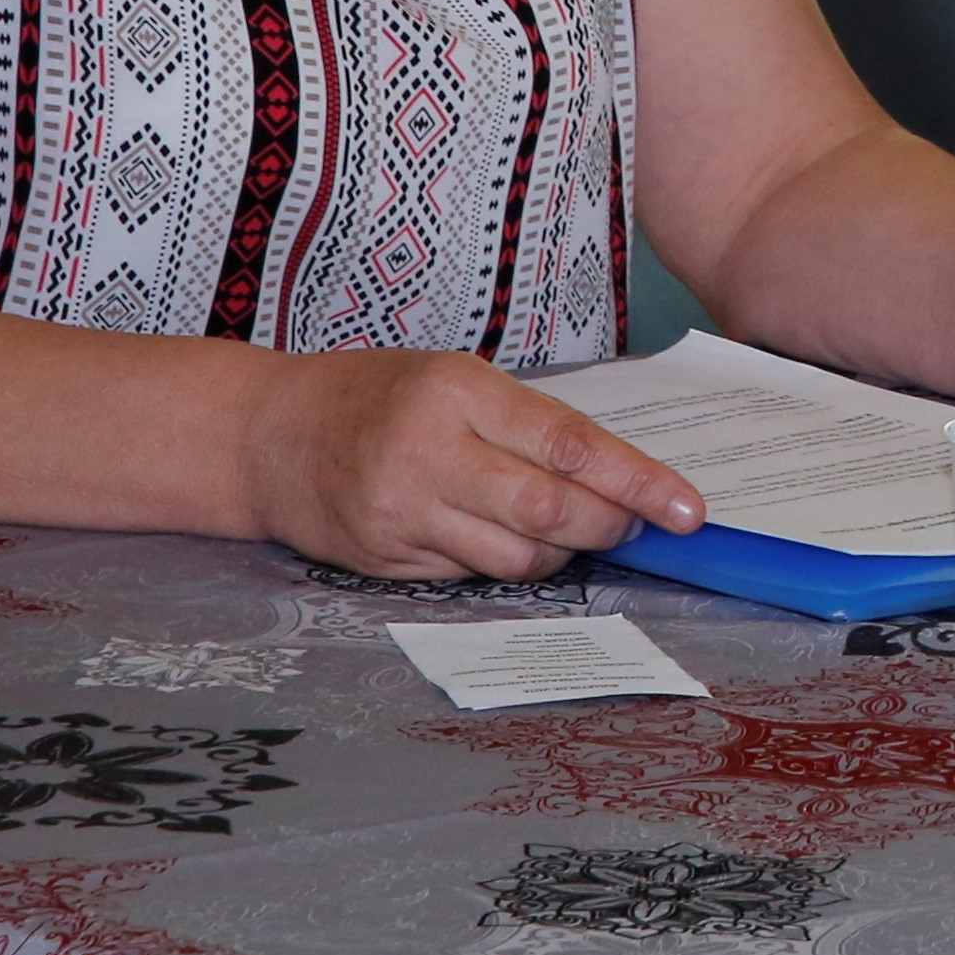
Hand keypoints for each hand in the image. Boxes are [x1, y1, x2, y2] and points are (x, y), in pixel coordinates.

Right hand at [242, 350, 705, 579]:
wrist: (267, 436)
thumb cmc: (377, 396)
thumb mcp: (456, 380)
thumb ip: (530, 424)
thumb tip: (619, 477)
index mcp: (459, 394)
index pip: (572, 446)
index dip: (640, 483)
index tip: (688, 509)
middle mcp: (428, 454)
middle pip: (550, 511)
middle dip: (608, 525)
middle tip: (633, 524)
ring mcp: (402, 513)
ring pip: (517, 557)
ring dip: (561, 552)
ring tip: (563, 527)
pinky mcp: (385, 558)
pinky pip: (473, 574)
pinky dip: (506, 561)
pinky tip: (498, 535)